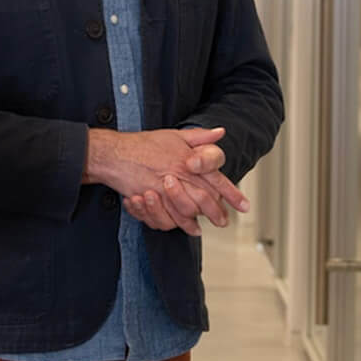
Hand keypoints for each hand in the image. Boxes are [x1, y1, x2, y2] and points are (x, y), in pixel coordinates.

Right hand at [85, 126, 247, 234]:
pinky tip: (187, 227)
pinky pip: (170, 217)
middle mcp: (179, 175)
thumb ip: (200, 137)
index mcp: (188, 160)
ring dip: (199, 220)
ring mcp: (165, 189)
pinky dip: (179, 225)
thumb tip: (220, 132)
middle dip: (217, 213)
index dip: (231, 193)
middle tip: (224, 221)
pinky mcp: (152, 199)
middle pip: (205, 199)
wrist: (116, 153)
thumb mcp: (175, 135)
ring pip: (189, 210)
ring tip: (205, 226)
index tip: (243, 205)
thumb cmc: (144, 144)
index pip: (216, 179)